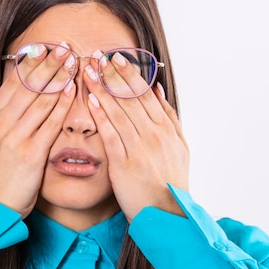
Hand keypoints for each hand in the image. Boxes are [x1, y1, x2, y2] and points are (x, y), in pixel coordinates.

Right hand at [0, 45, 75, 217]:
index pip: (13, 83)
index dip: (31, 64)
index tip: (45, 48)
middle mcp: (2, 124)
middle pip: (29, 86)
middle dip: (48, 64)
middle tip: (65, 47)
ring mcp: (16, 138)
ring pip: (40, 101)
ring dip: (58, 79)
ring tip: (73, 61)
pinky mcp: (31, 154)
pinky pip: (50, 124)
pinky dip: (62, 105)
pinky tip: (73, 90)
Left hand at [83, 52, 189, 220]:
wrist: (168, 213)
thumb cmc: (171, 179)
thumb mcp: (179, 146)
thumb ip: (169, 116)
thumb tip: (156, 88)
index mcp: (165, 129)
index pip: (144, 94)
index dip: (128, 74)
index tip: (115, 56)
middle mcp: (153, 135)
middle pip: (130, 98)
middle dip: (112, 75)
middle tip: (98, 54)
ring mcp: (139, 149)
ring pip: (119, 112)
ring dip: (103, 89)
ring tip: (89, 70)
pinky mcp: (124, 164)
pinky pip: (110, 135)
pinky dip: (101, 116)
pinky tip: (91, 100)